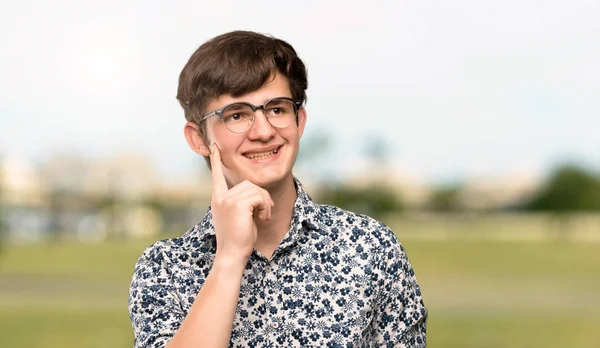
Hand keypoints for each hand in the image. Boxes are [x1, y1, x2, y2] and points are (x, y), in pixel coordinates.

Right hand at [209, 144, 273, 263]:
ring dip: (266, 203)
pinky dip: (266, 207)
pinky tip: (263, 219)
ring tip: (264, 217)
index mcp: (218, 199)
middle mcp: (220, 197)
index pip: (216, 176)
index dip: (215, 161)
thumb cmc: (238, 239)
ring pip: (256, 189)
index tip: (214, 147)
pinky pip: (259, 196)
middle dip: (262, 197)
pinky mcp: (238, 204)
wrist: (232, 255)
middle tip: (265, 213)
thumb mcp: (238, 217)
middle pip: (249, 184)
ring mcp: (228, 200)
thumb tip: (257, 192)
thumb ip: (242, 202)